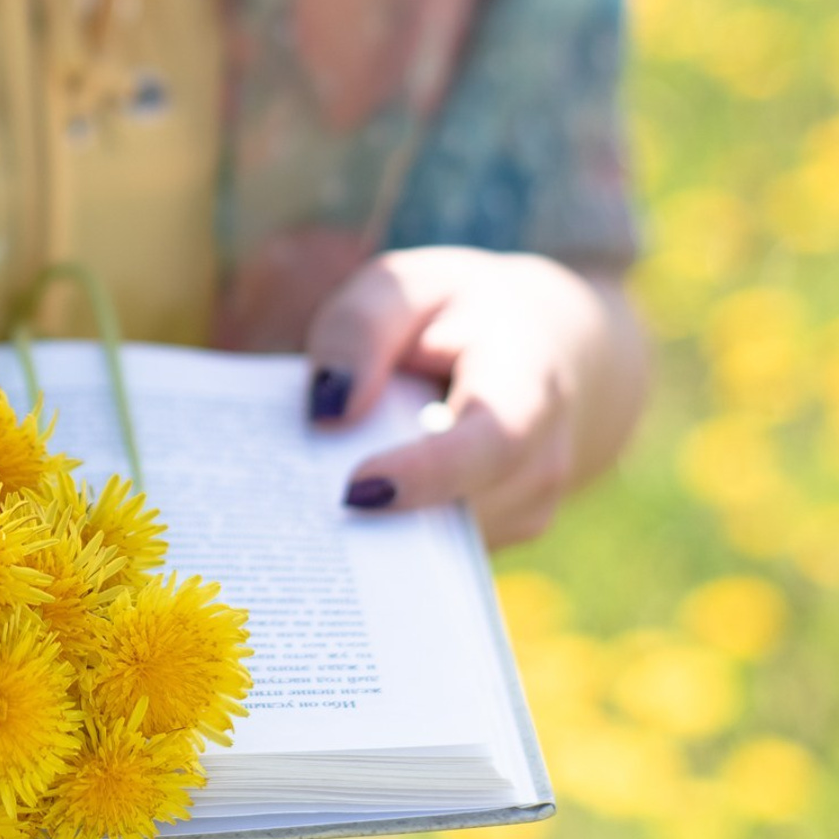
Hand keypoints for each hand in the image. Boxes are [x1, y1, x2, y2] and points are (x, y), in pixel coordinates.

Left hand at [304, 246, 649, 546]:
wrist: (535, 341)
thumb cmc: (454, 311)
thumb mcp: (406, 288)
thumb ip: (361, 331)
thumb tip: (327, 411)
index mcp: (529, 380)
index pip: (493, 442)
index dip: (429, 474)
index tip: (356, 491)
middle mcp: (543, 456)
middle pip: (459, 509)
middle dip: (378, 513)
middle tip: (295, 508)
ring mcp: (528, 506)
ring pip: (442, 543)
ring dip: (378, 524)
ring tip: (313, 488)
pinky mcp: (503, 533)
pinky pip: (439, 551)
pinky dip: (389, 528)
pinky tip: (345, 493)